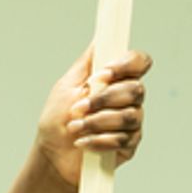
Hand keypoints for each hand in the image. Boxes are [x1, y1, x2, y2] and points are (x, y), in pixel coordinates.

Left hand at [35, 45, 151, 191]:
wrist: (52, 155)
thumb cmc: (57, 120)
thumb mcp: (66, 85)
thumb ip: (87, 63)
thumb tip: (101, 37)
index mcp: (115, 79)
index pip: (139, 62)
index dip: (127, 65)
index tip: (103, 74)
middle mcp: (128, 99)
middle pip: (135, 90)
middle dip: (104, 99)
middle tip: (78, 108)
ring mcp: (131, 122)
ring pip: (129, 116)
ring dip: (98, 122)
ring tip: (75, 128)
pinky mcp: (129, 145)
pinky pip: (123, 139)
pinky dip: (99, 140)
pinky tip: (83, 143)